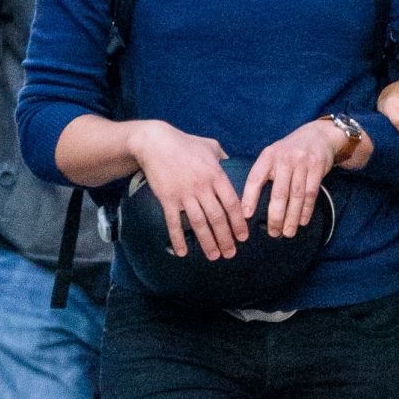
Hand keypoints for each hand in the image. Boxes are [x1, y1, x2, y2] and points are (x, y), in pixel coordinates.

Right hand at [128, 122, 247, 260]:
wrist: (155, 142)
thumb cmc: (184, 143)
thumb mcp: (210, 145)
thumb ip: (224, 157)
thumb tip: (232, 163)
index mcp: (216, 175)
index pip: (232, 204)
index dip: (238, 223)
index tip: (243, 237)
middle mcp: (202, 187)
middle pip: (217, 218)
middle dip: (226, 238)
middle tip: (230, 253)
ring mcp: (184, 194)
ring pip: (199, 224)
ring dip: (208, 242)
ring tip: (214, 256)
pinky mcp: (168, 199)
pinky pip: (174, 223)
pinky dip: (178, 239)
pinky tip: (183, 253)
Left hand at [242, 120, 351, 237]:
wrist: (317, 136)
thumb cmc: (289, 152)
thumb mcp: (273, 155)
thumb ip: (264, 174)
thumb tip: (250, 204)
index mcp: (268, 156)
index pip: (255, 179)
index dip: (249, 198)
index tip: (246, 215)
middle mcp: (284, 159)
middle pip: (279, 193)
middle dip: (275, 216)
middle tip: (273, 233)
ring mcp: (302, 163)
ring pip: (296, 196)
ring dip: (292, 217)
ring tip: (287, 232)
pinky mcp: (318, 167)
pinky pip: (311, 193)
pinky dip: (306, 210)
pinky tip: (302, 221)